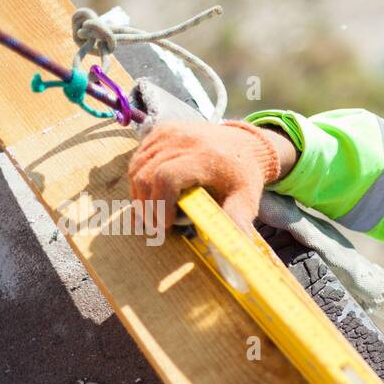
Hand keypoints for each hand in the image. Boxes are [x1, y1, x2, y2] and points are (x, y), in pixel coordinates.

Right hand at [128, 120, 282, 237]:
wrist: (244, 144)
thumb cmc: (243, 176)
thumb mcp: (246, 200)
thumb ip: (236, 222)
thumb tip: (235, 252)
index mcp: (203, 156)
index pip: (166, 179)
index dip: (160, 205)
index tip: (165, 226)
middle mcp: (181, 140)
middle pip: (146, 175)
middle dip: (146, 207)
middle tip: (156, 227)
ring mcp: (168, 132)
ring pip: (137, 168)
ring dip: (139, 195)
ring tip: (152, 215)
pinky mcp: (160, 131)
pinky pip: (138, 158)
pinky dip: (139, 179)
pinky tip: (152, 196)